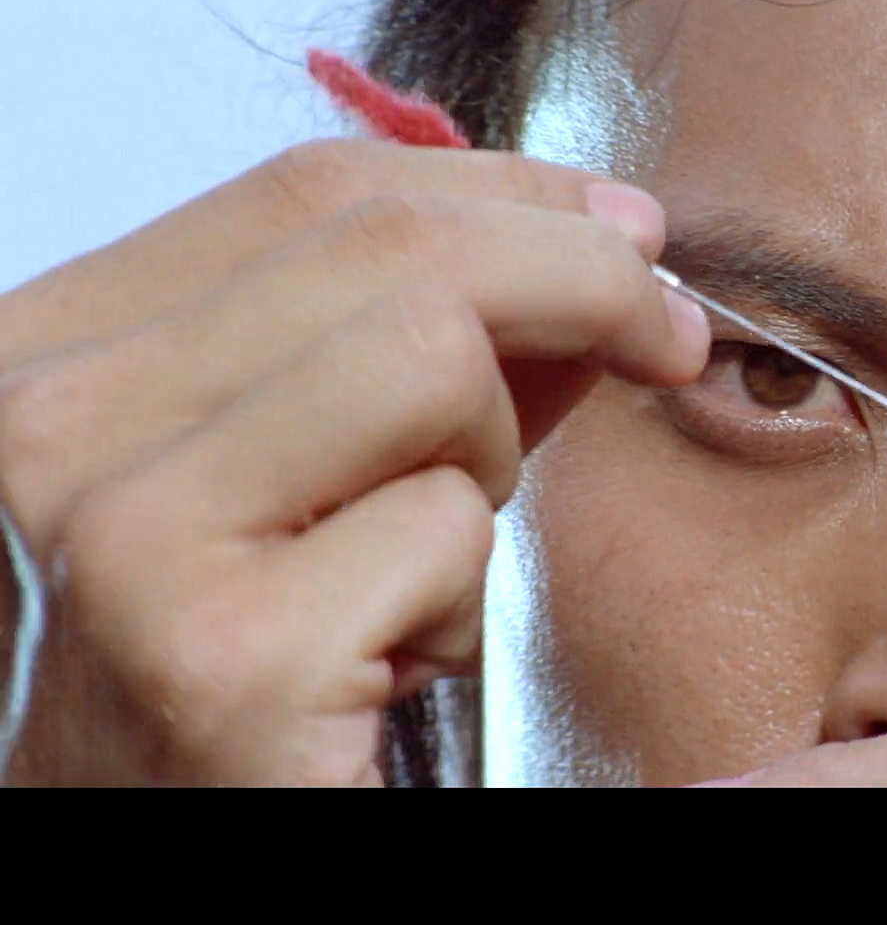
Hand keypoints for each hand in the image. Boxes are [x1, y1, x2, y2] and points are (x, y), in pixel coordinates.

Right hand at [0, 140, 708, 784]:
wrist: (160, 850)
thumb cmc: (220, 677)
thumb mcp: (287, 472)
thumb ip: (401, 352)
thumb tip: (595, 245)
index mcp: (42, 350)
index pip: (313, 190)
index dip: (508, 191)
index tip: (627, 228)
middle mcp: (43, 421)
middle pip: (391, 249)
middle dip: (582, 280)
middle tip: (670, 340)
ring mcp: (121, 537)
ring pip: (431, 361)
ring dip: (490, 462)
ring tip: (427, 566)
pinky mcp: (224, 661)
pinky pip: (447, 531)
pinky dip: (464, 600)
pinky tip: (392, 667)